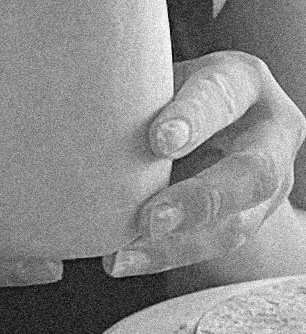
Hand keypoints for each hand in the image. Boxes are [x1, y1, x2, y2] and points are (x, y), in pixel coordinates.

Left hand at [108, 49, 305, 275]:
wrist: (205, 119)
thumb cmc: (164, 87)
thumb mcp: (156, 74)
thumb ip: (132, 87)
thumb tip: (65, 90)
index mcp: (242, 81)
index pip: (222, 96)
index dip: (194, 118)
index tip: (158, 140)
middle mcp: (268, 133)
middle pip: (252, 172)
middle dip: (202, 199)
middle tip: (152, 217)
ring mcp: (268, 183)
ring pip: (237, 223)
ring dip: (180, 244)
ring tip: (126, 252)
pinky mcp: (250, 219)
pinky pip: (213, 246)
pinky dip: (166, 255)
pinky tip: (124, 259)